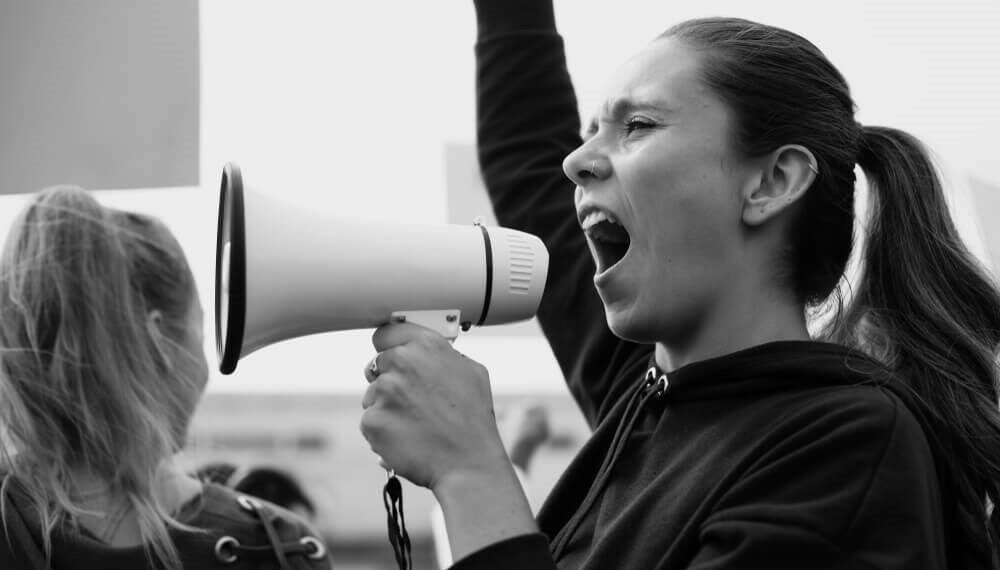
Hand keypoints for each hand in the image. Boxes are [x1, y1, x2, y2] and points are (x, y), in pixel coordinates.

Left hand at [360, 322, 509, 490]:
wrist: (468, 464)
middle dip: (389, 381)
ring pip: (372, 396)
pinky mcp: (372, 420)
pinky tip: (407, 438)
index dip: (389, 347)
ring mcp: (384, 392)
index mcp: (426, 346)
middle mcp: (402, 362)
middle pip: (376, 366)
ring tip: (415, 424)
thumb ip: (443, 355)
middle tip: (412, 402)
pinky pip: (370, 422)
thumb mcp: (471, 372)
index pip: (386, 333)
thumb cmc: (473, 421)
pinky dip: (383, 431)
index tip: (392, 355)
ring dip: (386, 408)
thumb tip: (427, 352)